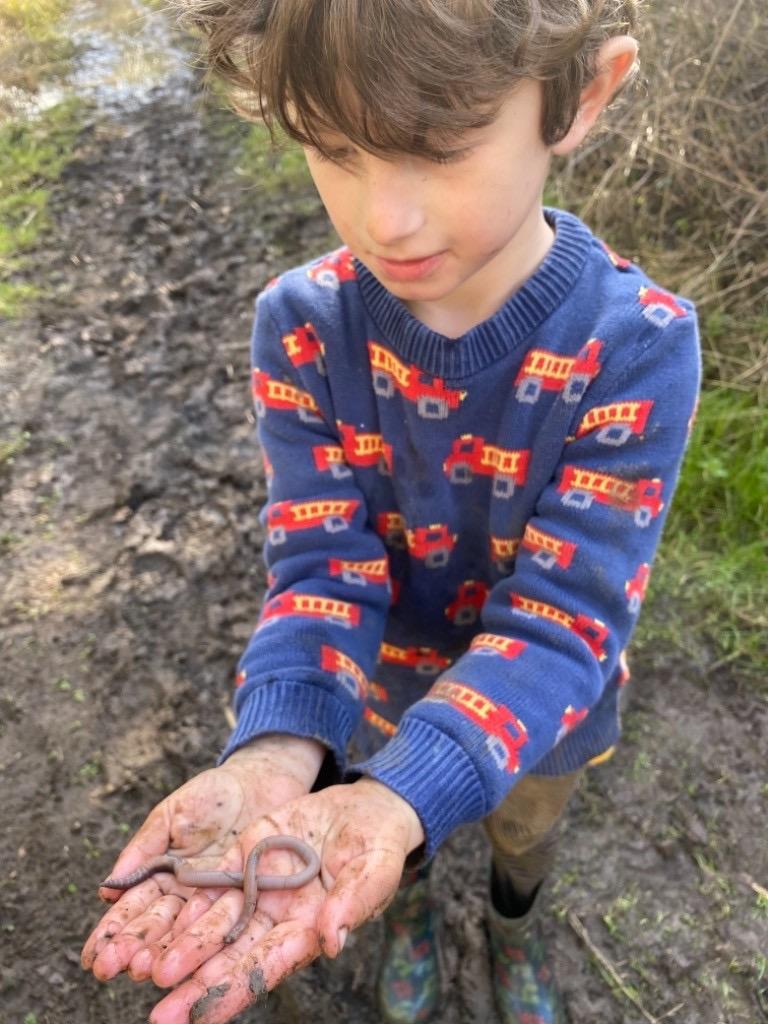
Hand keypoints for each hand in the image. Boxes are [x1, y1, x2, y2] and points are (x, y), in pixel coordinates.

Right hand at [81, 735, 324, 984]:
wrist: (259, 782)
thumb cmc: (211, 795)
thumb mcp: (172, 814)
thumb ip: (144, 847)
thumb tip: (108, 885)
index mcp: (161, 875)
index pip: (132, 909)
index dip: (113, 932)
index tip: (93, 956)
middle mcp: (185, 894)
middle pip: (155, 925)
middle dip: (132, 948)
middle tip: (111, 969)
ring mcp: (213, 898)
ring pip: (184, 930)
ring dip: (162, 951)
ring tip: (142, 969)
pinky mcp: (243, 896)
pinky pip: (222, 919)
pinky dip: (204, 938)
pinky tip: (188, 959)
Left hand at [128, 777, 424, 1023]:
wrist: (366, 809)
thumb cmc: (380, 846)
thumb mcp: (377, 870)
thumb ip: (355, 902)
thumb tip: (333, 940)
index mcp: (309, 930)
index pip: (267, 967)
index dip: (234, 992)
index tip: (201, 1019)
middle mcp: (277, 918)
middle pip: (231, 956)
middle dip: (196, 985)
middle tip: (161, 1015)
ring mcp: (259, 889)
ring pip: (214, 924)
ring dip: (182, 947)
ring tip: (146, 971)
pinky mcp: (246, 858)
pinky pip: (211, 882)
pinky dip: (184, 903)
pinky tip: (156, 920)